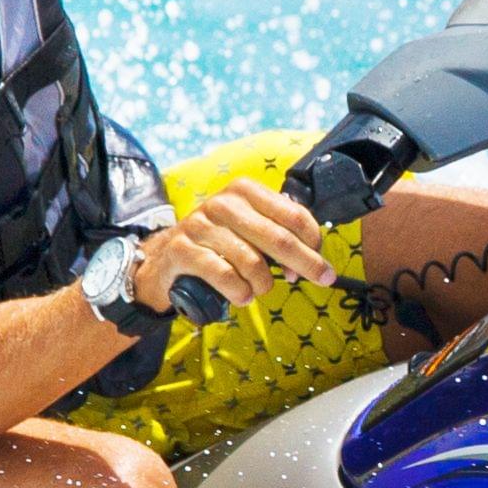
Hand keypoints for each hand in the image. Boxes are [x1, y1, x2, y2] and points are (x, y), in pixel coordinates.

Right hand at [134, 176, 332, 319]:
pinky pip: (224, 275)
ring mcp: (200, 225)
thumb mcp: (249, 230)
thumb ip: (280, 237)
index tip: (320, 264)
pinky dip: (239, 292)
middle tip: (322, 280)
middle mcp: (223, 203)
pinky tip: (242, 296)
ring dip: (264, 284)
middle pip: (278, 238)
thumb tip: (310, 263)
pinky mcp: (182, 250)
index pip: (293, 215)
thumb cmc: (219, 245)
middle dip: (305, 263)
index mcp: (245, 191)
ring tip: (259, 290)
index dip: (313, 243)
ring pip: (252, 261)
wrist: (166, 257)